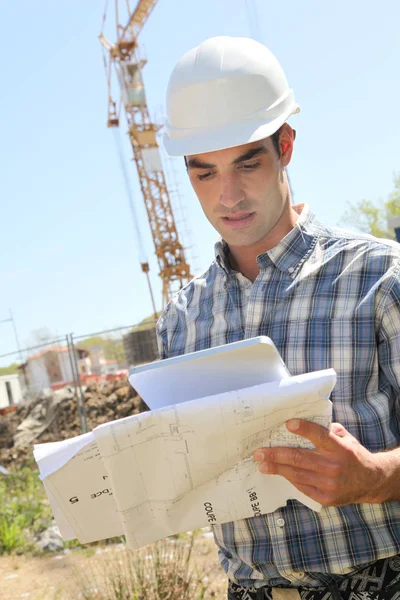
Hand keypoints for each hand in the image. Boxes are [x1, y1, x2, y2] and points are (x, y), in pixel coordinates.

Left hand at [253, 419, 387, 505]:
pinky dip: (289, 478)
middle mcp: (334, 466)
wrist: (371, 482)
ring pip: (297, 474)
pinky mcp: (326, 498)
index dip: (304, 429)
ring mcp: (329, 484)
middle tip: (259, 452)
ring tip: (262, 464)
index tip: (288, 424)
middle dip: (276, 455)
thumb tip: (302, 422)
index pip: (320, 436)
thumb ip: (326, 430)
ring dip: (277, 469)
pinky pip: (302, 486)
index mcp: (340, 448)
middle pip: (300, 458)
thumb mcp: (345, 438)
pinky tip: (278, 473)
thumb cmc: (352, 455)